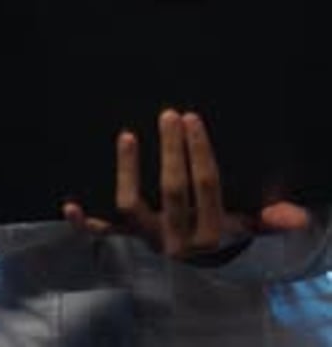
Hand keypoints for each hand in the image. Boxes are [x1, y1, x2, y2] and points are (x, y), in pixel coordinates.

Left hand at [63, 109, 310, 258]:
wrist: (199, 253)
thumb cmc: (226, 223)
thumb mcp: (250, 223)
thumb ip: (270, 217)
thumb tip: (296, 215)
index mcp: (211, 232)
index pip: (205, 187)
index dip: (198, 152)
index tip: (192, 119)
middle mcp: (176, 240)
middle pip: (172, 192)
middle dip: (171, 150)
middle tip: (168, 113)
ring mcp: (147, 238)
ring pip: (131, 208)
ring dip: (127, 172)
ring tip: (127, 136)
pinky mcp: (126, 236)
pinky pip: (102, 232)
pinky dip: (85, 221)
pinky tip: (70, 203)